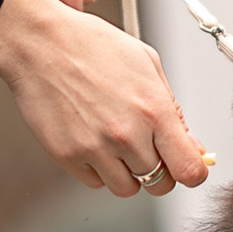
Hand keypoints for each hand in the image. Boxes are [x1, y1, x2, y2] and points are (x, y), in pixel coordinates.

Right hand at [0, 0, 209, 197]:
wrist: (40, 42)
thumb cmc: (92, 46)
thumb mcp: (147, 64)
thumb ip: (173, 109)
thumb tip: (191, 145)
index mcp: (154, 111)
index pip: (190, 170)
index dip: (192, 172)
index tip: (186, 166)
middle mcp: (127, 135)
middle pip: (159, 184)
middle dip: (159, 172)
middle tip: (147, 151)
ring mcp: (95, 148)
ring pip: (127, 189)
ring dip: (127, 173)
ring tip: (115, 144)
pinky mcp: (67, 156)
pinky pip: (94, 182)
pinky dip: (97, 169)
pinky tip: (91, 140)